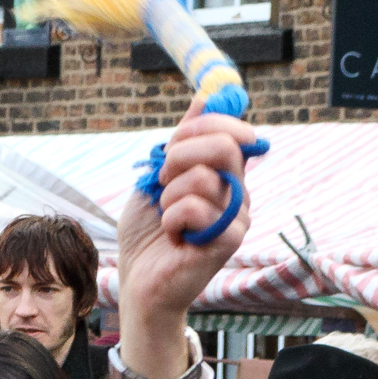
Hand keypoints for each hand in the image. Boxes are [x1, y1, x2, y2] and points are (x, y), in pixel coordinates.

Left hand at [113, 96, 262, 378]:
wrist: (138, 282)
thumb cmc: (147, 234)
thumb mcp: (156, 179)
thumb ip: (180, 142)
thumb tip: (204, 96)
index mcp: (225, 175)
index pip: (233, 131)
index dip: (201, 125)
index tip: (173, 140)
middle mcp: (239, 192)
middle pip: (225, 146)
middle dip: (180, 155)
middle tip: (162, 179)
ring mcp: (238, 216)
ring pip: (203, 178)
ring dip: (169, 195)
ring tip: (167, 217)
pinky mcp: (229, 239)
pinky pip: (197, 208)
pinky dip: (171, 218)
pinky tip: (172, 236)